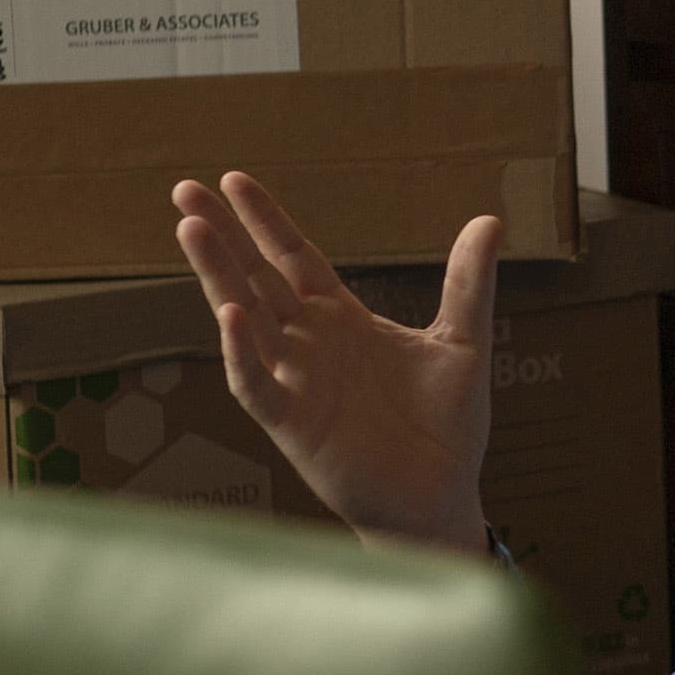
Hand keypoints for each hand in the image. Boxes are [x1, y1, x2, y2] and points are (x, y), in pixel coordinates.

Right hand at [171, 172, 501, 556]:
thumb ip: (468, 283)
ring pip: (244, 321)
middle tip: (185, 193)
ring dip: (218, 278)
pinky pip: (255, 385)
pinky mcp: (292, 425)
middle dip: (222, 237)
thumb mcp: (463, 342)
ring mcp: (295, 382)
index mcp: (342, 319)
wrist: (441, 496)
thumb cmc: (446, 426)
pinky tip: (230, 318)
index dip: (265, 220)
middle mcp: (309, 344)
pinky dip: (240, 354)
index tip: (233, 179)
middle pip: (256, 278)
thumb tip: (490, 219)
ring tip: (192, 231)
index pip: (294, 257)